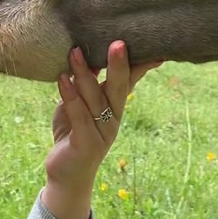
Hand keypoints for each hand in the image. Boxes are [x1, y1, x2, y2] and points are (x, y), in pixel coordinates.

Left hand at [39, 40, 162, 218]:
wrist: (66, 175)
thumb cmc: (72, 134)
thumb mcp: (81, 105)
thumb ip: (85, 85)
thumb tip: (82, 51)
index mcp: (115, 108)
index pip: (130, 82)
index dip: (141, 65)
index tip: (155, 48)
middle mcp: (113, 119)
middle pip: (118, 88)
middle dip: (118, 65)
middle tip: (118, 43)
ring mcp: (102, 133)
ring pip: (95, 99)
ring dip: (84, 74)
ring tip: (75, 52)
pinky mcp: (86, 144)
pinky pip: (78, 115)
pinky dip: (70, 96)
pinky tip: (62, 78)